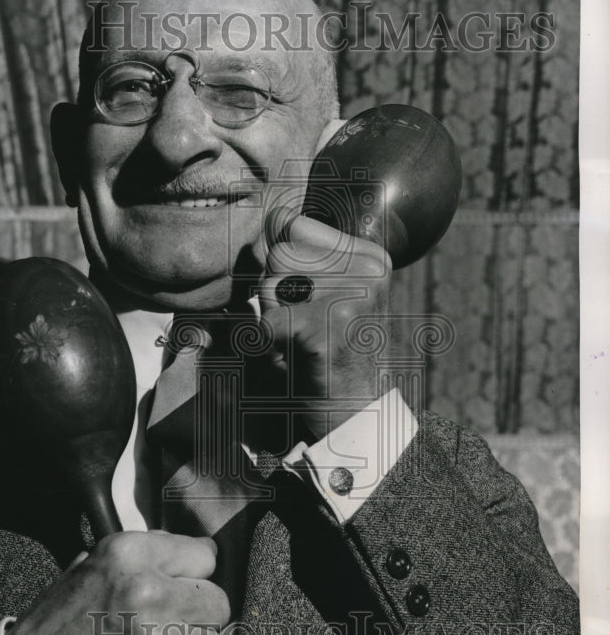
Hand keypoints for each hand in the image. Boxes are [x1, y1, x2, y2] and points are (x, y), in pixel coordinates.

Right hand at [5, 531, 229, 634]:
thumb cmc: (55, 628)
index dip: (195, 575)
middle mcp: (147, 591)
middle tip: (174, 630)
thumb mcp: (86, 568)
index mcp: (127, 554)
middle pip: (218, 601)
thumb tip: (195, 551)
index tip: (184, 588)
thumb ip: (141, 556)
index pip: (204, 555)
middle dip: (200, 617)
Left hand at [258, 208, 390, 439]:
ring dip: (272, 317)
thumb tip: (271, 220)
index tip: (306, 301)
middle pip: (280, 253)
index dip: (282, 264)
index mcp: (369, 255)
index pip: (294, 225)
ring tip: (301, 342)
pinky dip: (265, 345)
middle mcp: (368, 268)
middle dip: (274, 293)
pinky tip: (292, 359)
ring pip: (271, 282)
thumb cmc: (328, 353)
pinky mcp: (330, 327)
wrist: (354, 414)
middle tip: (303, 328)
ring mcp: (353, 295)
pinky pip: (267, 322)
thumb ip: (296, 256)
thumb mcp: (320, 294)